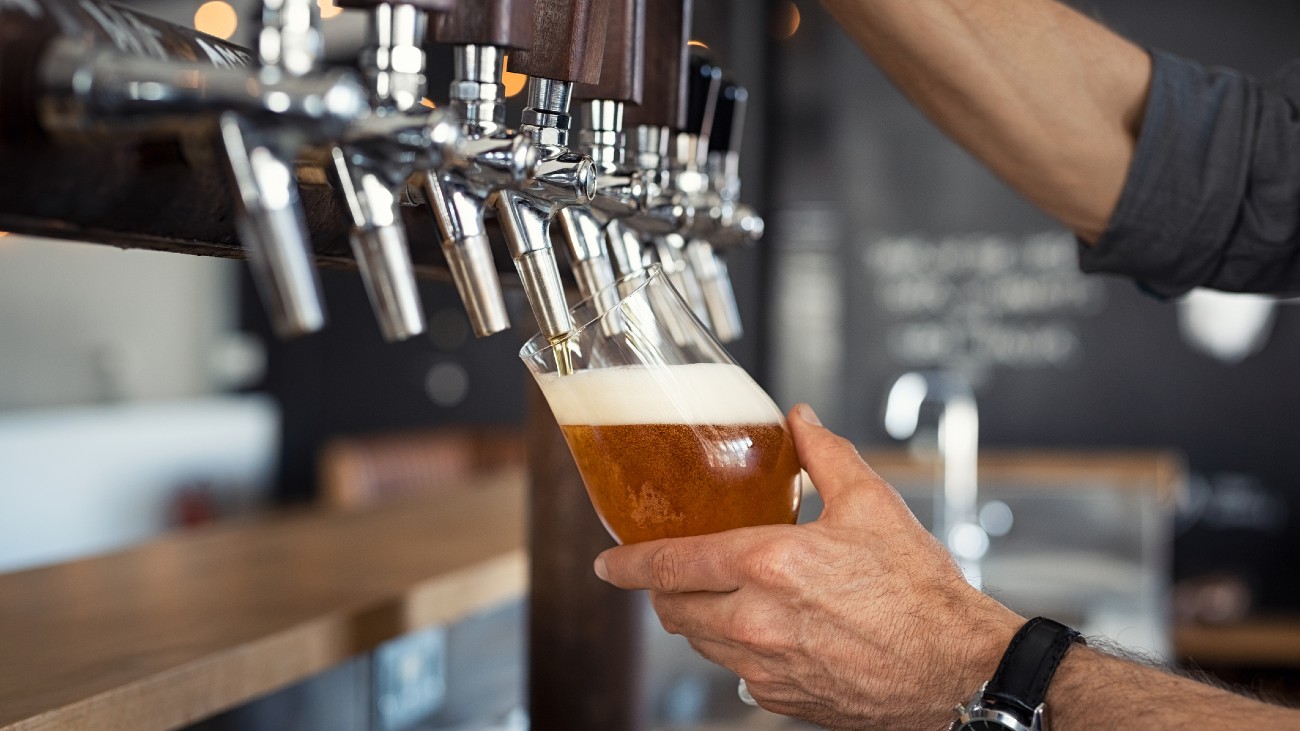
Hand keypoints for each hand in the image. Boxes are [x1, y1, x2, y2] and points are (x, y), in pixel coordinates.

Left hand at [594, 403, 1023, 729]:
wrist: (956, 669)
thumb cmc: (921, 591)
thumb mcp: (872, 505)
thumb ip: (825, 455)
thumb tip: (799, 420)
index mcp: (771, 565)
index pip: (671, 564)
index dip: (629, 563)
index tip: (608, 563)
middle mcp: (757, 621)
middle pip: (674, 610)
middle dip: (661, 591)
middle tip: (670, 573)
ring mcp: (767, 668)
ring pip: (700, 644)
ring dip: (697, 618)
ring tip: (720, 595)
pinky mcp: (782, 699)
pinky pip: (736, 673)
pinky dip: (735, 649)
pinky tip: (764, 629)